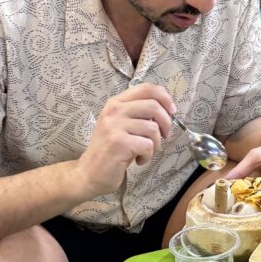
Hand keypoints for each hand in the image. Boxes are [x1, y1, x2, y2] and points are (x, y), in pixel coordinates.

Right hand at [76, 83, 173, 197]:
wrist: (89, 173)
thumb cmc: (110, 149)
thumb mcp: (121, 124)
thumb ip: (138, 113)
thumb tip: (167, 109)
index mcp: (116, 102)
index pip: (146, 88)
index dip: (164, 97)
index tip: (171, 111)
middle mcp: (114, 110)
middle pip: (153, 106)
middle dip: (166, 122)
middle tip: (165, 135)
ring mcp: (114, 126)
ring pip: (153, 128)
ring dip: (156, 143)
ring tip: (145, 151)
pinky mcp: (118, 142)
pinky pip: (148, 145)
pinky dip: (148, 155)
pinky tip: (138, 160)